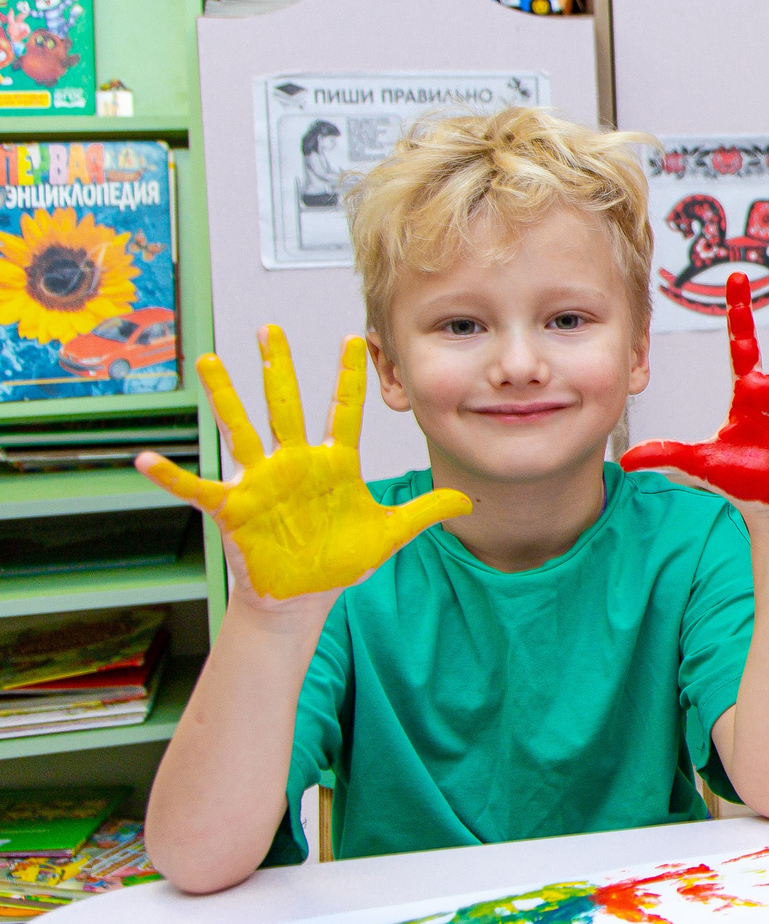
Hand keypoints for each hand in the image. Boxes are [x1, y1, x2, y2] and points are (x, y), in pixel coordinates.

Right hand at [135, 327, 470, 600]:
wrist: (303, 594)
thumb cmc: (339, 560)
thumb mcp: (387, 534)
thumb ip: (424, 513)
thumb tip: (467, 502)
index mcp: (333, 463)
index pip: (344, 411)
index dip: (349, 377)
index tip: (354, 338)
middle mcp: (295, 463)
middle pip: (287, 405)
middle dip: (280, 367)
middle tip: (271, 329)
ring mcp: (262, 482)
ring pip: (242, 429)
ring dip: (226, 397)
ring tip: (210, 362)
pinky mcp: (234, 508)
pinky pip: (197, 488)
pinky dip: (172, 477)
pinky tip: (147, 460)